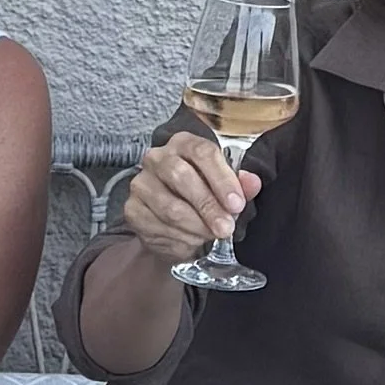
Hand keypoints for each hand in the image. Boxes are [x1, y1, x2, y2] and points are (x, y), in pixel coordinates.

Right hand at [122, 124, 261, 263]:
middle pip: (182, 177)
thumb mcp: (225, 189)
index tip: (237, 204)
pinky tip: (192, 240)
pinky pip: (157, 226)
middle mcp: (157, 158)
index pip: (203, 153)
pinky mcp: (132, 209)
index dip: (222, 180)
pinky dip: (180, 238)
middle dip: (208, 206)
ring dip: (196, 226)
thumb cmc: (202, 197)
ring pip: (170, 207)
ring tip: (211, 236)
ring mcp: (141, 183)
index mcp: (184, 143)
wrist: (173, 224)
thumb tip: (252, 183)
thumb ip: (240, 185)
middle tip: (226, 227)